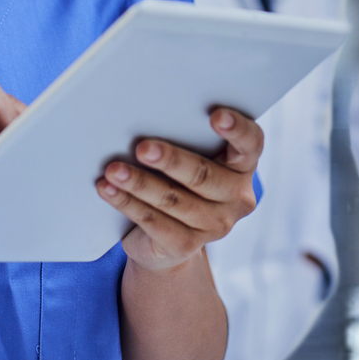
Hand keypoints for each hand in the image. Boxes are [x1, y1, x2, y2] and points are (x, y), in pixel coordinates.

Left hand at [97, 107, 262, 273]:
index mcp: (243, 166)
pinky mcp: (185, 245)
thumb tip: (145, 117)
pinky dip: (126, 202)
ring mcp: (214, 226)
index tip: (215, 115)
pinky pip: (153, 221)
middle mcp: (236, 197)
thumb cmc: (178, 181)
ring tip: (113, 169)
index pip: (251, 143)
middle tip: (143, 147)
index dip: (236, 128)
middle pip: (204, 175)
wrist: (166, 239)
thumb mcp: (190, 158)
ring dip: (139, 182)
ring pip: (172, 199)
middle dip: (171, 160)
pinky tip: (107, 189)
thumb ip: (185, 139)